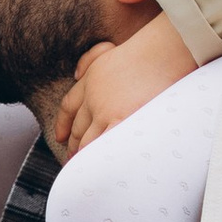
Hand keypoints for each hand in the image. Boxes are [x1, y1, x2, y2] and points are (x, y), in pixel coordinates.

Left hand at [51, 11, 200, 159]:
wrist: (162, 51)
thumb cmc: (145, 51)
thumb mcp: (108, 49)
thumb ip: (90, 60)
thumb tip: (75, 74)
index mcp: (89, 81)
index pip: (68, 108)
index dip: (63, 125)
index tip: (60, 137)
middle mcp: (92, 98)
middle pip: (77, 129)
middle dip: (73, 147)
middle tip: (72, 161)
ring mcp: (105, 111)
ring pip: (88, 141)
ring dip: (84, 157)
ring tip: (84, 173)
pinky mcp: (121, 121)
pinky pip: (105, 146)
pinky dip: (101, 159)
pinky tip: (101, 169)